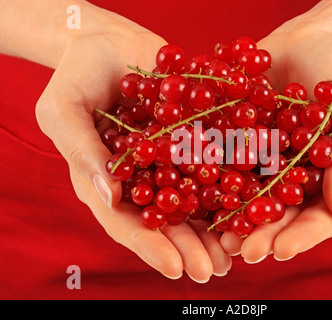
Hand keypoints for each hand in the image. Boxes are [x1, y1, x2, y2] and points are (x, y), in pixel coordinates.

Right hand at [35, 15, 230, 280]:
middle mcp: (143, 179)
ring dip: (215, 228)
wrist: (112, 43)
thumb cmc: (77, 74)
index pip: (127, 223)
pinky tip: (251, 203)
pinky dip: (231, 184)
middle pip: (167, 220)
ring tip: (237, 253)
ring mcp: (171, 161)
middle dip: (190, 247)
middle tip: (213, 270)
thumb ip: (81, 150)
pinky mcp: (194, 139)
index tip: (175, 268)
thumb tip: (107, 193)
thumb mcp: (64, 108)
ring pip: (194, 200)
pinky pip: (213, 163)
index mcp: (107, 182)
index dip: (151, 247)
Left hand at [220, 16, 331, 261]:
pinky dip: (217, 183)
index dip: (302, 236)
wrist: (309, 38)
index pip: (322, 217)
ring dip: (237, 219)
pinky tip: (202, 197)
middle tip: (244, 251)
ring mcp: (271, 163)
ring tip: (221, 236)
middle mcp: (301, 178)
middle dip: (264, 235)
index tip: (280, 250)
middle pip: (283, 215)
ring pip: (253, 198)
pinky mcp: (245, 145)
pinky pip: (230, 166)